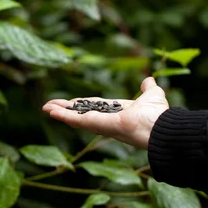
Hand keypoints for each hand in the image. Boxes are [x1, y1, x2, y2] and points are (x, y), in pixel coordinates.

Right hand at [42, 77, 168, 148]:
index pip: (94, 108)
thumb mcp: (152, 95)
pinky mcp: (98, 126)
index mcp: (117, 113)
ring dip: (60, 113)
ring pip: (76, 118)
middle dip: (65, 110)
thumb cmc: (159, 115)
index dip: (80, 105)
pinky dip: (64, 116)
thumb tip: (149, 80)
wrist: (161, 127)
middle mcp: (107, 120)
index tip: (68, 102)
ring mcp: (101, 124)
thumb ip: (148, 88)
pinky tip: (51, 111)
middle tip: (48, 106)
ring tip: (45, 108)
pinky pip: (78, 121)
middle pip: (81, 114)